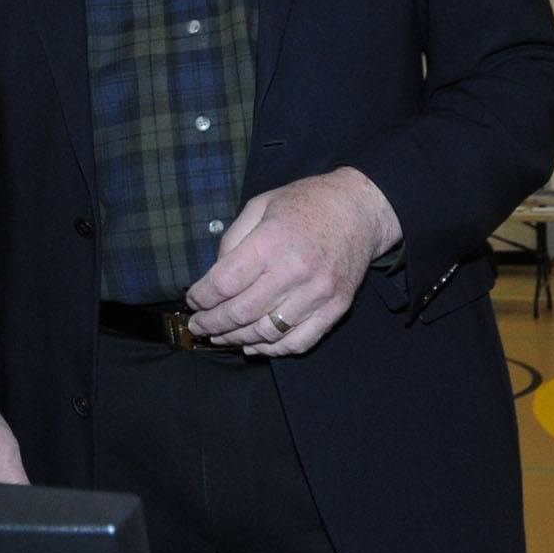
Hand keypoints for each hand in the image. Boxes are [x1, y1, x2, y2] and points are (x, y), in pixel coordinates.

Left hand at [184, 169, 400, 357]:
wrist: (360, 210)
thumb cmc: (306, 203)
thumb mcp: (261, 205)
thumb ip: (233, 239)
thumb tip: (215, 277)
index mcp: (272, 242)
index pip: (224, 283)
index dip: (201, 297)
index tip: (193, 300)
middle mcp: (294, 271)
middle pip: (241, 313)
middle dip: (212, 323)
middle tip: (199, 325)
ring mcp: (317, 294)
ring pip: (266, 333)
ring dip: (237, 339)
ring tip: (221, 336)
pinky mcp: (335, 309)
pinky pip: (298, 342)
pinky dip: (272, 349)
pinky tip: (254, 345)